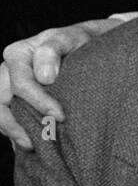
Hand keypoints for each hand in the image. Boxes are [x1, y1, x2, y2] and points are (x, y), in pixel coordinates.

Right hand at [1, 22, 101, 150]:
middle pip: (1, 101)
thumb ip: (54, 50)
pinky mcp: (13, 99)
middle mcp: (7, 70)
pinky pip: (6, 117)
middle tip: (42, 139)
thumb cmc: (77, 42)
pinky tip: (28, 145)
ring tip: (31, 146)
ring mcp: (6, 86)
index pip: (21, 84)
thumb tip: (45, 77)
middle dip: (18, 124)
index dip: (39, 102)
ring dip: (12, 131)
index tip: (60, 116)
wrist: (82, 46)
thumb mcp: (71, 38)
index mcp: (17, 54)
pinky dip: (14, 132)